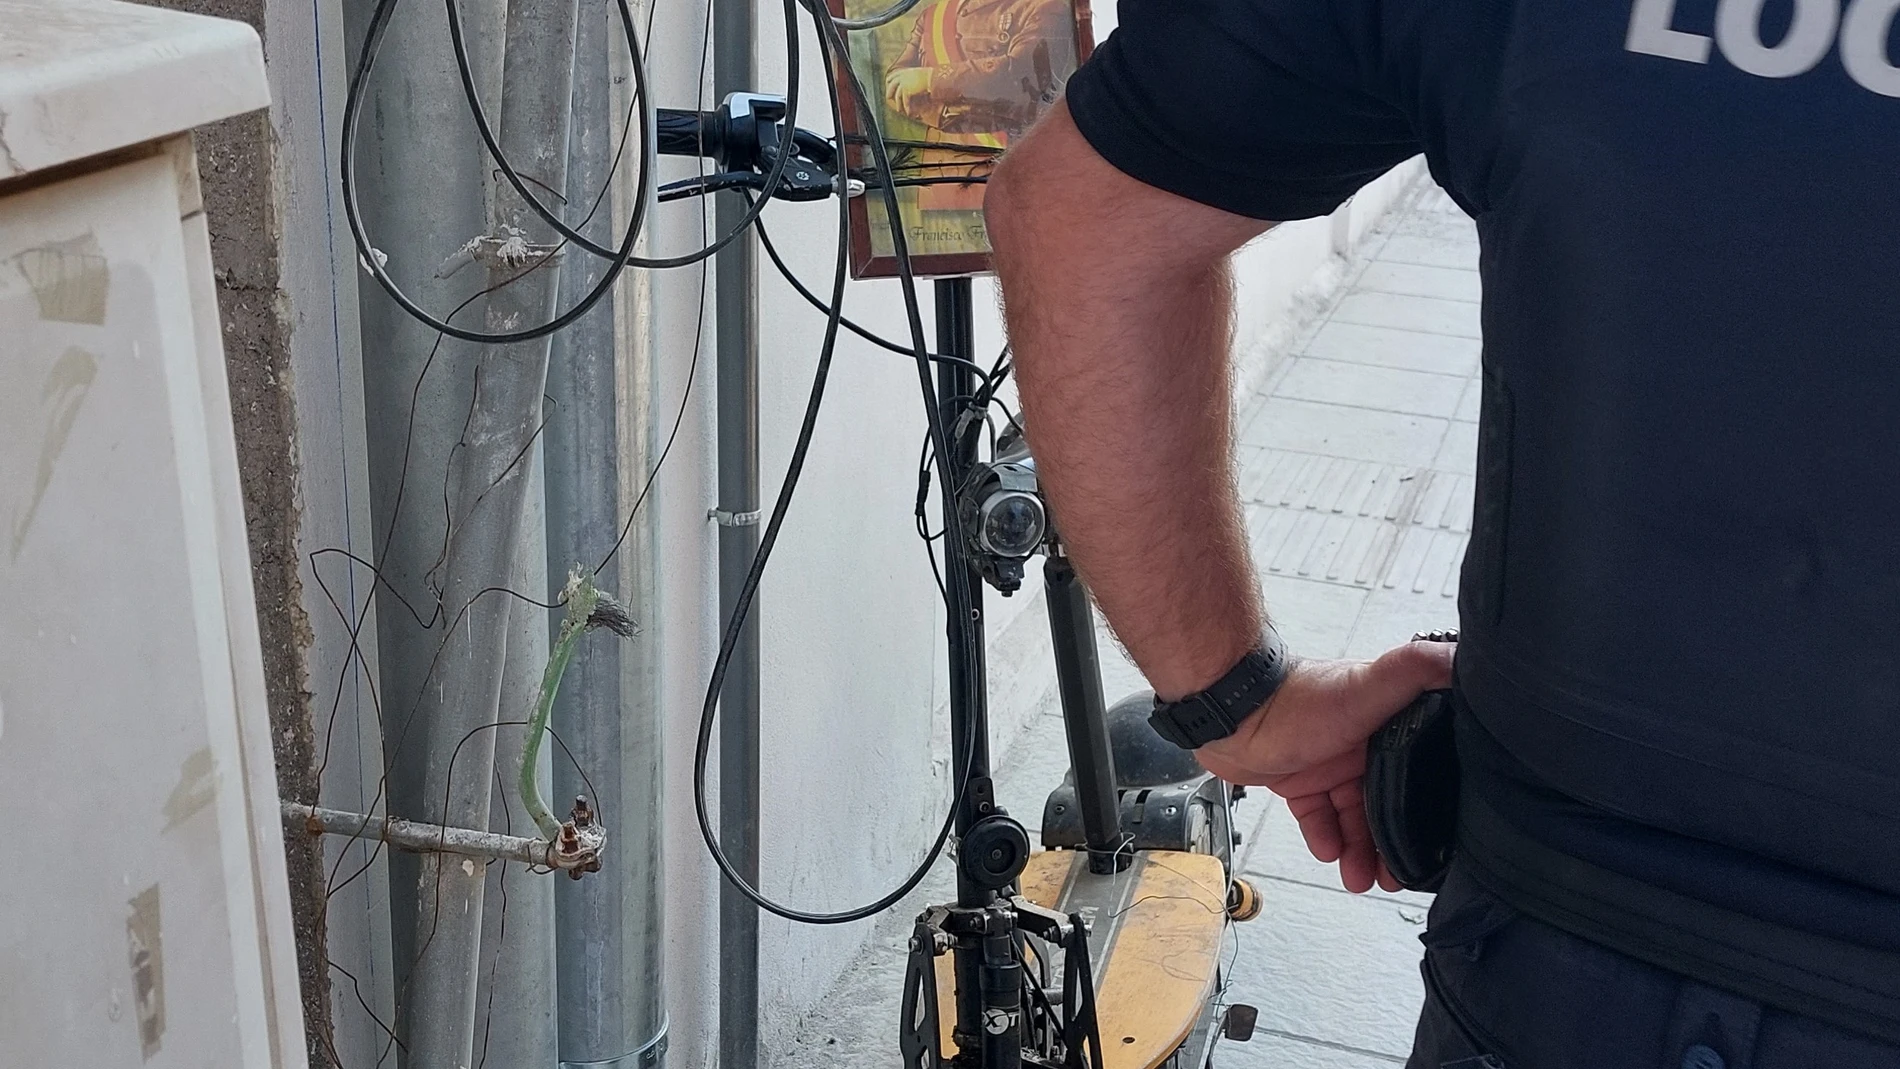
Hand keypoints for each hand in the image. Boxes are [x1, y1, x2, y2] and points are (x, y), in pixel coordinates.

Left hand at [885, 66, 933, 113]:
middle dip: (889, 93)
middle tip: (889, 98)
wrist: (932, 77)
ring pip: (897, 96)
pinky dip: (906, 107)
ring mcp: (903, 84)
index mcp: (904, 72)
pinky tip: (908, 113)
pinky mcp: (907, 90)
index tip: (887, 83)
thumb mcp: (918, 73)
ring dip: (898, 104)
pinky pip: (905, 101)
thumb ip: (912, 76)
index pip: (893, 76)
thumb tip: (912, 80)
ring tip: (899, 110)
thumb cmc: (929, 75)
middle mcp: (902, 77)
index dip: (890, 80)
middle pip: (892, 86)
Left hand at [1195, 640, 1454, 893]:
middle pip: (1390, 799)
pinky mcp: (1300, 779)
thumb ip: (1415, 669)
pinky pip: (1321, 816)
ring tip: (1364, 878)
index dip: (1431, 806)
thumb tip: (1463, 656)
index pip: (1421, 769)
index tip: (1437, 842)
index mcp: (1387, 719)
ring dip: (1362, 848)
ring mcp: (1330, 762)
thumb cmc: (1298, 698)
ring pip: (1356, 815)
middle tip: (1399, 875)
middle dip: (1395, 840)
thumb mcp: (1367, 686)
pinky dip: (1327, 836)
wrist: (1231, 712)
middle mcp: (1363, 742)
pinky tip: (1332, 853)